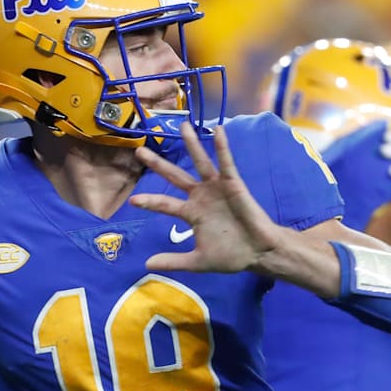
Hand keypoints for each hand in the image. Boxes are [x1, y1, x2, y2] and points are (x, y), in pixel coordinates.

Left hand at [129, 123, 281, 272]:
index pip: (165, 204)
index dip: (150, 201)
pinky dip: (223, 147)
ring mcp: (216, 188)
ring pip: (200, 162)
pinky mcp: (233, 184)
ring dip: (191, 144)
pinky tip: (218, 130)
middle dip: (158, 164)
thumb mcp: (198, 261)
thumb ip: (173, 261)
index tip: (132, 200)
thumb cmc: (231, 255)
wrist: (259, 254)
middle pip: (175, 176)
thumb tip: (146, 264)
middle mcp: (200, 196)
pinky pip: (227, 163)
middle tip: (140, 151)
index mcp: (191, 213)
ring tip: (182, 125)